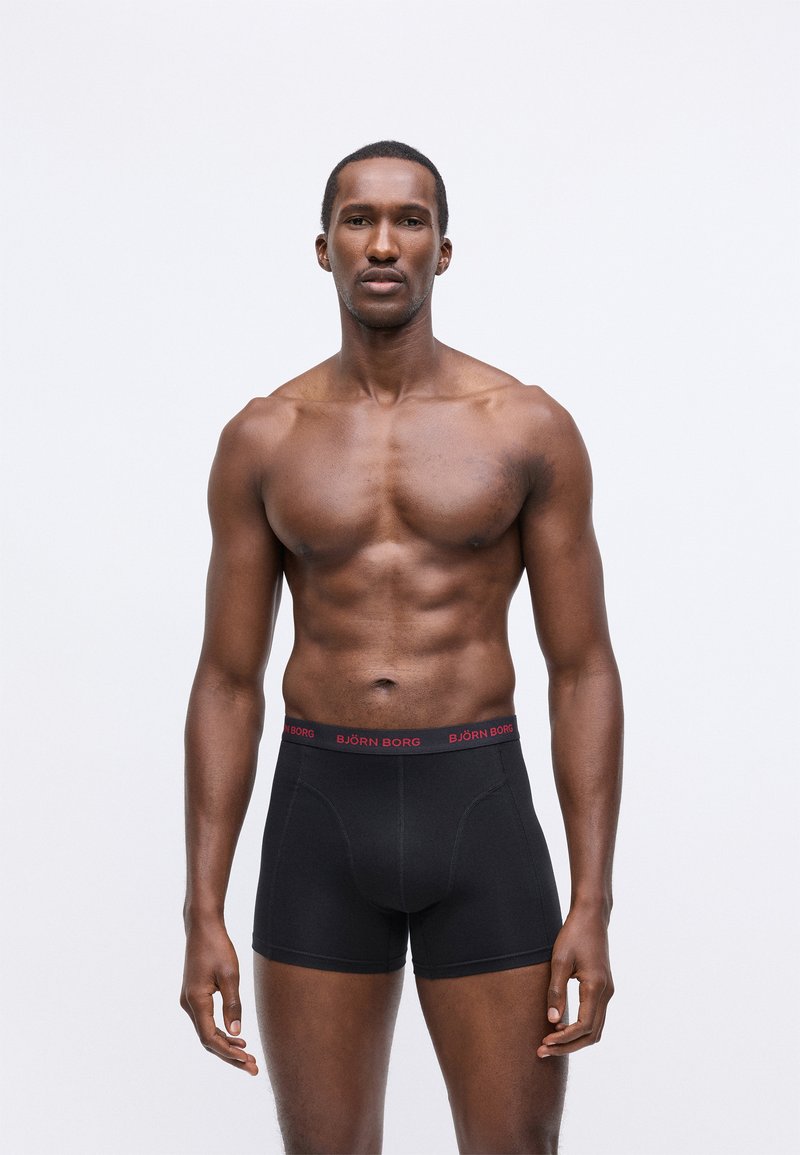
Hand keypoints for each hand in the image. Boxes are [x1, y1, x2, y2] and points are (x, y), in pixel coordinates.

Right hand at [180, 922, 258, 1074]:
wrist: (202, 927)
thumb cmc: (217, 947)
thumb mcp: (230, 974)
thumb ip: (233, 1004)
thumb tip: (236, 1032)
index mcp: (196, 1000)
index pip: (210, 1037)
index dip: (228, 1052)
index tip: (247, 1060)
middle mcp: (188, 1004)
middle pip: (207, 1039)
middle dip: (229, 1055)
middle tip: (253, 1068)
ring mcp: (189, 1001)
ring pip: (207, 1032)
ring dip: (226, 1046)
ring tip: (248, 1057)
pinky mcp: (194, 996)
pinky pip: (206, 1021)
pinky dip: (220, 1032)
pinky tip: (236, 1037)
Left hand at [537, 908, 613, 1057]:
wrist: (591, 917)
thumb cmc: (573, 935)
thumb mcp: (559, 961)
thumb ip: (556, 991)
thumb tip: (552, 1021)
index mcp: (596, 987)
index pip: (583, 1026)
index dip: (564, 1039)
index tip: (544, 1042)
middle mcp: (606, 993)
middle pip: (591, 1034)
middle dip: (568, 1046)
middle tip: (543, 1051)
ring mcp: (607, 991)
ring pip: (596, 1029)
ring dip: (574, 1039)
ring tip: (550, 1043)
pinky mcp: (603, 988)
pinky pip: (595, 1017)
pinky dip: (580, 1029)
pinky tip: (560, 1027)